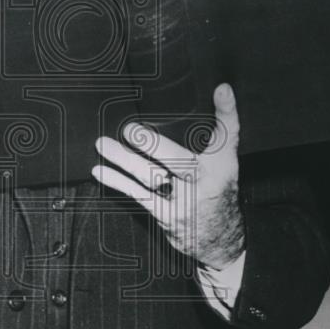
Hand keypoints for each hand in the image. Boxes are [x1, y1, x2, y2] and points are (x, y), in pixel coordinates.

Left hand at [92, 83, 244, 269]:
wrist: (222, 239)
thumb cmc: (218, 189)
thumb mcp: (226, 160)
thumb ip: (222, 126)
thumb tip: (221, 89)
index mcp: (221, 164)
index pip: (228, 133)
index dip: (226, 111)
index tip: (222, 90)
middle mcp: (205, 183)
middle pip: (179, 160)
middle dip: (153, 145)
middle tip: (130, 130)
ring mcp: (184, 203)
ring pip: (151, 178)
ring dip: (124, 160)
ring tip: (103, 144)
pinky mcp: (166, 217)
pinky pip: (138, 196)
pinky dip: (118, 182)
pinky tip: (102, 171)